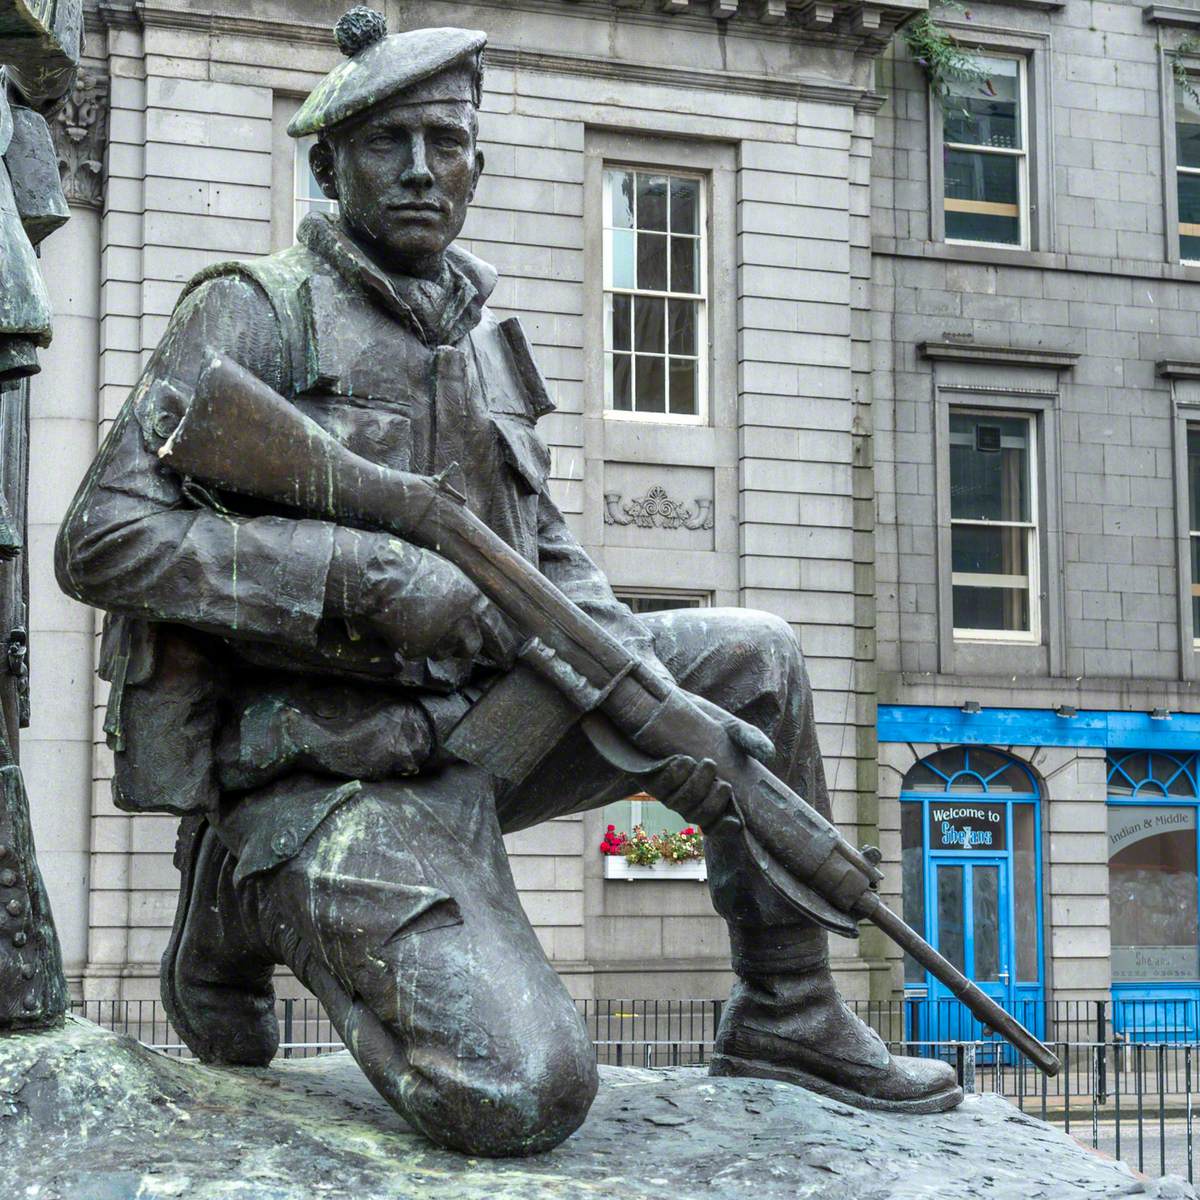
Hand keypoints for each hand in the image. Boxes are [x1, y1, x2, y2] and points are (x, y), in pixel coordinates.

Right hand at [327, 530, 516, 664]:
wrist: (383, 576)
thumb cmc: (416, 568)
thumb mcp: (453, 577)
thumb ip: (468, 599)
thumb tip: (478, 613)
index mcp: (475, 602)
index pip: (499, 632)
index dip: (503, 647)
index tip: (506, 657)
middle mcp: (461, 624)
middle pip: (472, 649)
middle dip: (466, 647)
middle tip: (456, 640)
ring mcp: (439, 639)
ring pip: (445, 652)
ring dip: (439, 644)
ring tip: (423, 621)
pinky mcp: (417, 650)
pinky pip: (420, 652)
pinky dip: (414, 644)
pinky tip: (405, 625)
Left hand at [644, 692, 774, 827]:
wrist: (670, 701)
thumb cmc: (704, 721)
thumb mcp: (730, 728)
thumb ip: (749, 739)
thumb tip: (768, 754)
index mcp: (710, 792)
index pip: (716, 825)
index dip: (724, 829)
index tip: (736, 822)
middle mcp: (687, 796)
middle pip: (698, 816)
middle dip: (712, 804)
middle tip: (724, 784)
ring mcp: (667, 787)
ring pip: (679, 804)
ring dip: (694, 788)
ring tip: (707, 763)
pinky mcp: (648, 774)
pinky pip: (659, 785)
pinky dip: (672, 776)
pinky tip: (682, 760)